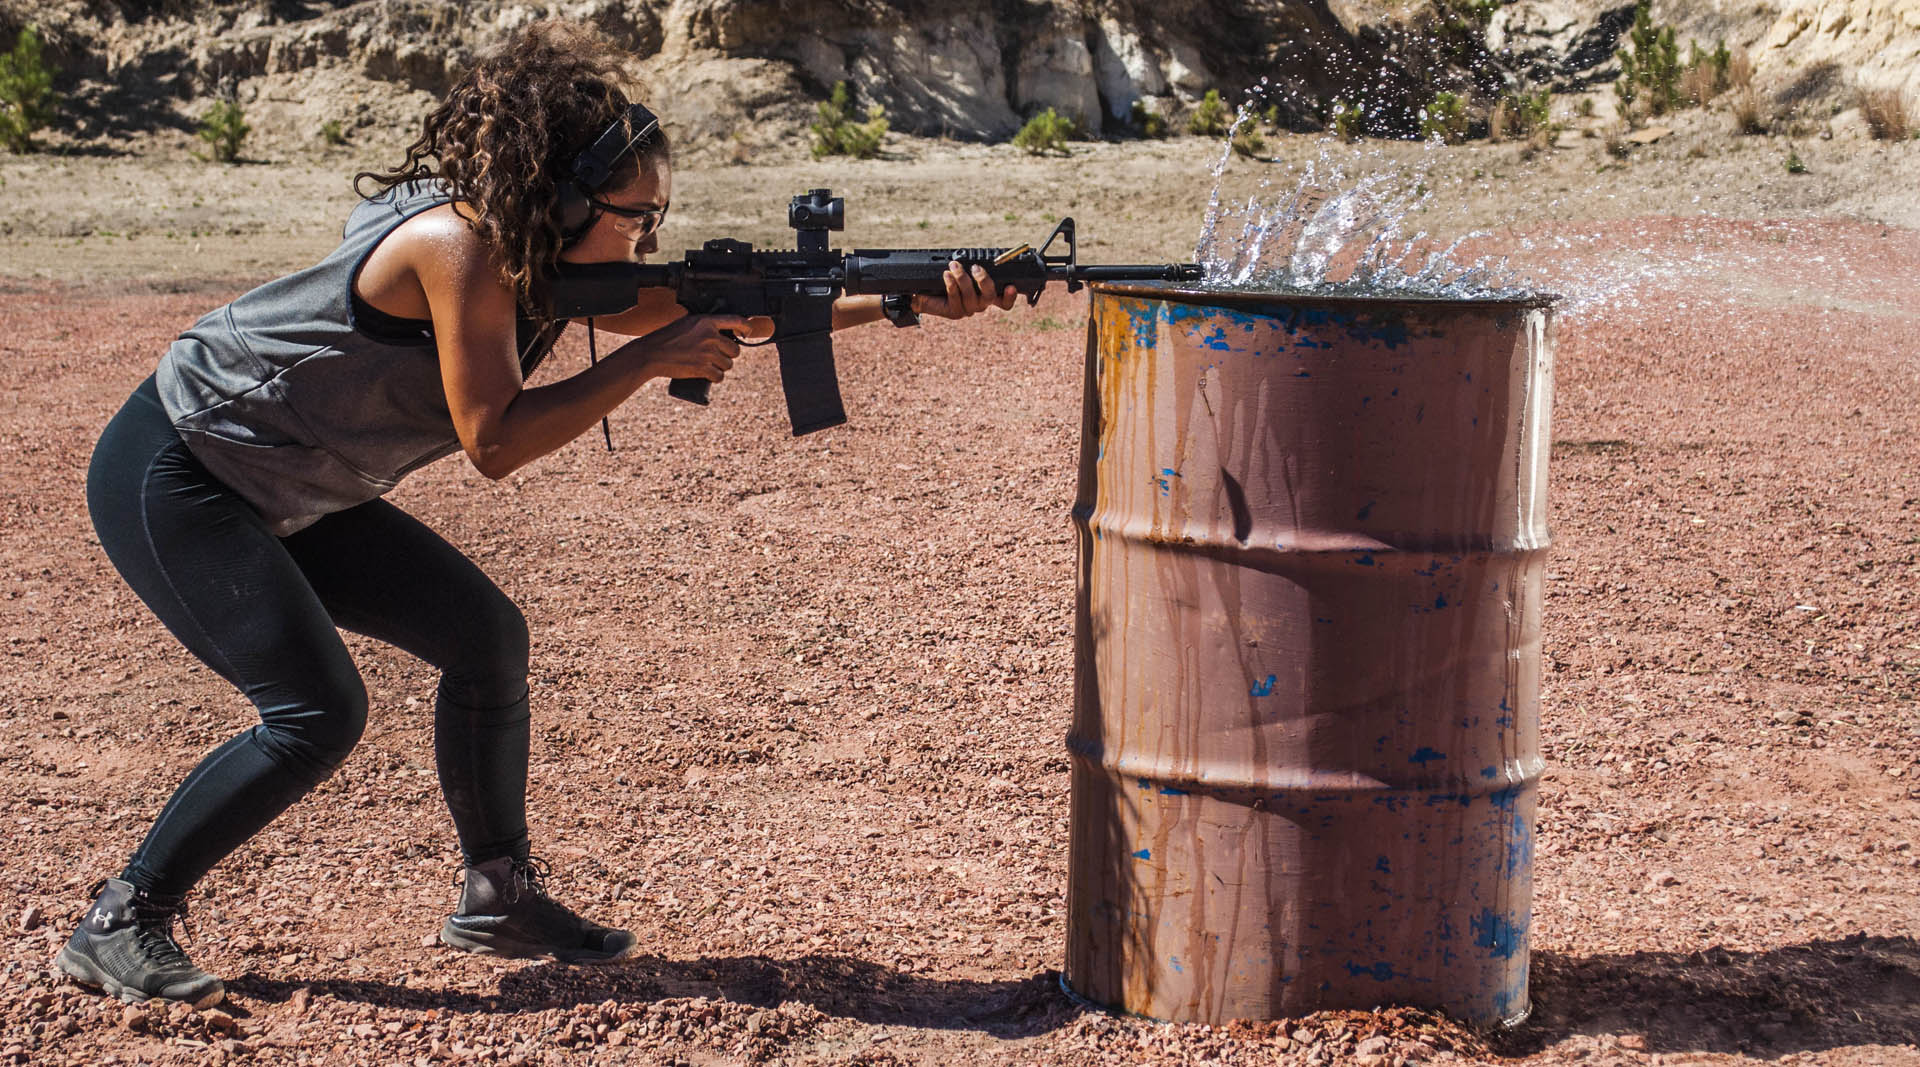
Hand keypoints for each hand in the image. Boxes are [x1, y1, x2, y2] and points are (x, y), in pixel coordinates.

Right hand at [615, 313, 773, 382]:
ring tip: (709, 365)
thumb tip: (721, 335)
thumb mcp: (686, 324)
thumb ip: (703, 327)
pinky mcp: (703, 368)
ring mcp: (707, 353)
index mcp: (706, 322)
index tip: (748, 332)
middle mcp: (709, 336)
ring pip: (728, 364)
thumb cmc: (665, 338)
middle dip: (727, 355)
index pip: (735, 321)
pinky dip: (715, 378)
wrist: (651, 354)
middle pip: (734, 349)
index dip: (746, 327)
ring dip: (721, 367)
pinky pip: (719, 376)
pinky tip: (709, 376)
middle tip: (716, 356)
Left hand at [915, 261, 1018, 319]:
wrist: (924, 292)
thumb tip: (978, 258)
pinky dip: (951, 285)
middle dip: (983, 281)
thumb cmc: (946, 278)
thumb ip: (972, 266)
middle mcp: (979, 304)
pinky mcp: (954, 312)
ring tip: (954, 266)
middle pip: (989, 297)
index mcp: (985, 294)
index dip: (1010, 296)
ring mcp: (967, 310)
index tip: (1010, 286)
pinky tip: (946, 275)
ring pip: (971, 297)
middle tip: (975, 268)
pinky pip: (956, 299)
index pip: (1004, 301)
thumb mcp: (962, 269)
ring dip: (962, 278)